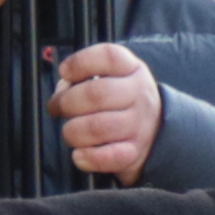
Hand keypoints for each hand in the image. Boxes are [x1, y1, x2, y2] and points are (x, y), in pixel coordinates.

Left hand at [55, 41, 165, 183]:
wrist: (156, 130)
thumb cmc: (121, 101)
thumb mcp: (113, 78)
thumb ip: (82, 80)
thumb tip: (61, 94)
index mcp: (133, 70)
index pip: (109, 56)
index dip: (80, 62)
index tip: (65, 72)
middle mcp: (139, 94)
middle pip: (96, 94)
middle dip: (66, 102)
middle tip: (57, 107)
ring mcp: (138, 125)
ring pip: (97, 127)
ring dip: (73, 131)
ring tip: (70, 131)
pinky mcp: (134, 152)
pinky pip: (107, 157)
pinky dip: (87, 157)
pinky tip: (79, 154)